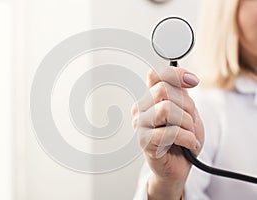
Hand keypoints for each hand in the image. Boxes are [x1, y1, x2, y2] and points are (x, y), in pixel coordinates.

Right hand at [131, 67, 203, 198]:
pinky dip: (187, 138)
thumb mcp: (188, 112)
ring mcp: (141, 124)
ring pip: (166, 108)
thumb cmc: (182, 140)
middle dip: (187, 106)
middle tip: (191, 122)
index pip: (155, 75)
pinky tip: (189, 144)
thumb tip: (184, 75)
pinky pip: (169, 131)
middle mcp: (142, 108)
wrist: (180, 166)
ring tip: (190, 134)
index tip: (192, 82)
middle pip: (164, 89)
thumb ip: (183, 94)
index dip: (175, 73)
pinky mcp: (144, 141)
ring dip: (187, 123)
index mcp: (151, 99)